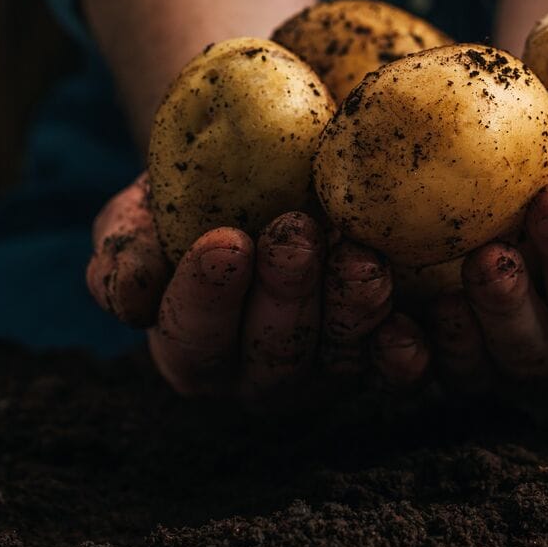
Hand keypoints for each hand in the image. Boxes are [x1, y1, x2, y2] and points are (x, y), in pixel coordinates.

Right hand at [85, 175, 429, 410]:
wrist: (262, 173)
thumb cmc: (189, 194)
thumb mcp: (141, 211)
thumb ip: (123, 248)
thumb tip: (134, 292)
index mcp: (190, 346)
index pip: (191, 336)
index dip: (206, 298)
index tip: (224, 240)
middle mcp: (257, 373)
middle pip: (272, 357)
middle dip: (285, 297)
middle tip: (296, 233)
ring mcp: (325, 370)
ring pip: (338, 358)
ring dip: (351, 310)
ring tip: (360, 256)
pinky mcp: (381, 355)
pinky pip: (397, 363)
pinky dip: (407, 344)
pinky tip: (423, 319)